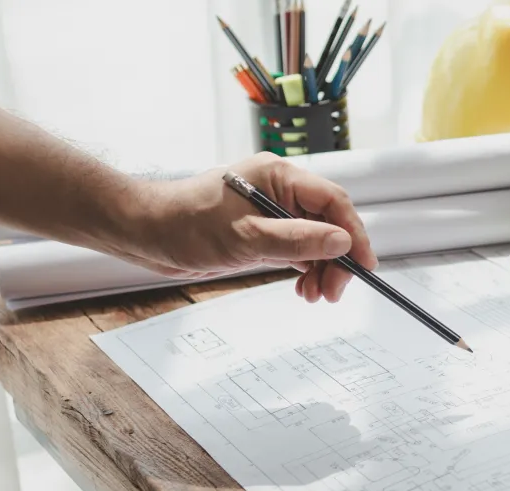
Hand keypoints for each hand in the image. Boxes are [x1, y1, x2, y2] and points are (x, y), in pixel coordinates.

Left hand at [104, 152, 376, 302]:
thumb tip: (341, 242)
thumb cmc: (184, 224)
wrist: (145, 233)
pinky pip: (298, 249)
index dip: (354, 233)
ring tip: (315, 296)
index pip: (333, 201)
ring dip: (322, 269)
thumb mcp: (245, 238)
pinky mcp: (262, 232)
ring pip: (316, 240)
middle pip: (329, 223)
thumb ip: (297, 240)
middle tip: (334, 292)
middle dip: (337, 258)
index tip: (364, 265)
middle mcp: (280, 190)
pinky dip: (305, 270)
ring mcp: (272, 211)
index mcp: (279, 176)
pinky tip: (303, 288)